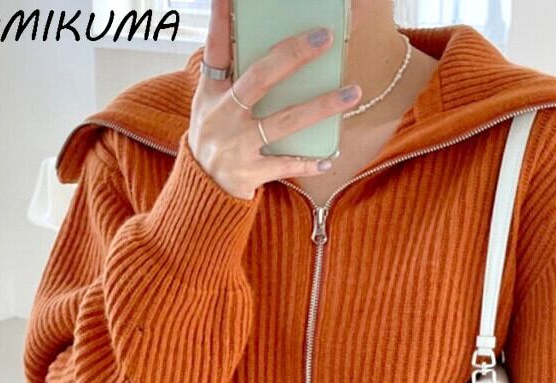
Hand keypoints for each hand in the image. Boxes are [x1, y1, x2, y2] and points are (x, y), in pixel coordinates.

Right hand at [187, 0, 361, 199]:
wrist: (203, 189)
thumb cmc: (214, 138)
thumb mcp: (211, 105)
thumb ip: (233, 79)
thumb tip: (273, 51)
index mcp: (211, 93)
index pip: (216, 49)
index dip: (220, 20)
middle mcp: (223, 115)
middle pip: (260, 78)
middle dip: (292, 56)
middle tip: (324, 37)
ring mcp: (237, 145)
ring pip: (284, 121)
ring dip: (321, 107)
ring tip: (352, 93)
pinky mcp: (250, 172)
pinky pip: (285, 164)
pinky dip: (307, 162)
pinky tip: (329, 158)